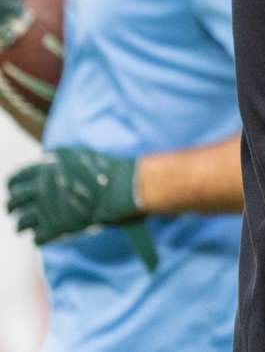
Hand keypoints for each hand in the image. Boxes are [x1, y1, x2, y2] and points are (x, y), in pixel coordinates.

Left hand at [6, 147, 141, 243]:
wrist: (122, 186)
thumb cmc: (107, 171)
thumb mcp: (79, 154)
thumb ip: (59, 160)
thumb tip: (46, 159)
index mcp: (44, 169)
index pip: (15, 179)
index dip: (13, 186)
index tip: (14, 190)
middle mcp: (41, 188)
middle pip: (13, 201)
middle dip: (12, 206)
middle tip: (14, 210)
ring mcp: (47, 208)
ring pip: (21, 222)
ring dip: (22, 225)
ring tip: (24, 227)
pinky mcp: (56, 227)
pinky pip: (37, 238)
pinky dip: (40, 239)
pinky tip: (46, 236)